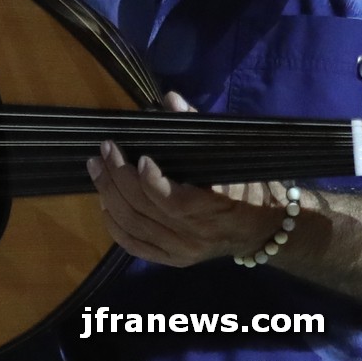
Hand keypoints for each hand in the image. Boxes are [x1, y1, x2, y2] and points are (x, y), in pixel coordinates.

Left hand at [86, 92, 305, 268]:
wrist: (264, 230)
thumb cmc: (253, 186)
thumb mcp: (235, 155)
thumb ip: (201, 128)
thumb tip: (170, 100)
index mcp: (217, 210)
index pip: (175, 202)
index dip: (151, 182)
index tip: (141, 157)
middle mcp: (197, 237)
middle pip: (146, 210)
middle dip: (119, 178)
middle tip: (105, 150)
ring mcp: (182, 251)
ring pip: (134, 226)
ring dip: (109, 196)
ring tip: (97, 168)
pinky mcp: (173, 260)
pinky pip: (135, 246)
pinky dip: (115, 225)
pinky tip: (104, 203)